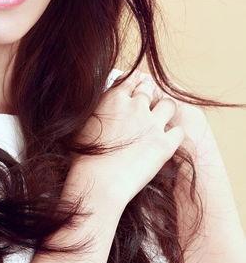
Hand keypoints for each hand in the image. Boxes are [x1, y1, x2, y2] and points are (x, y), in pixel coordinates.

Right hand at [70, 69, 184, 207]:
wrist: (98, 182)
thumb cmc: (83, 158)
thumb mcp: (84, 125)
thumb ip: (98, 110)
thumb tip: (103, 109)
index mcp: (113, 99)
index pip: (130, 80)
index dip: (134, 83)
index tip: (136, 88)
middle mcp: (135, 106)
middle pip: (149, 90)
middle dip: (149, 94)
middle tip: (147, 105)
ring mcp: (153, 124)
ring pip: (169, 105)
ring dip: (165, 110)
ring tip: (160, 120)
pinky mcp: (165, 144)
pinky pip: (178, 131)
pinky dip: (174, 135)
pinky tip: (167, 141)